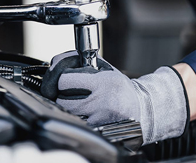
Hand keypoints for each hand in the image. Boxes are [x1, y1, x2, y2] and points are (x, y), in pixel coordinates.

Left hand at [41, 51, 188, 144]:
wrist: (141, 109)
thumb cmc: (119, 88)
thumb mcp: (104, 69)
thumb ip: (80, 64)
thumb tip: (55, 64)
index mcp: (103, 82)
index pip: (64, 80)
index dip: (59, 78)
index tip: (64, 79)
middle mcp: (102, 101)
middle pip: (61, 99)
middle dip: (61, 94)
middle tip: (69, 91)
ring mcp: (99, 119)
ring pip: (67, 113)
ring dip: (66, 107)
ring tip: (78, 101)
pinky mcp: (98, 131)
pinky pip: (76, 123)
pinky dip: (75, 118)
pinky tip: (85, 112)